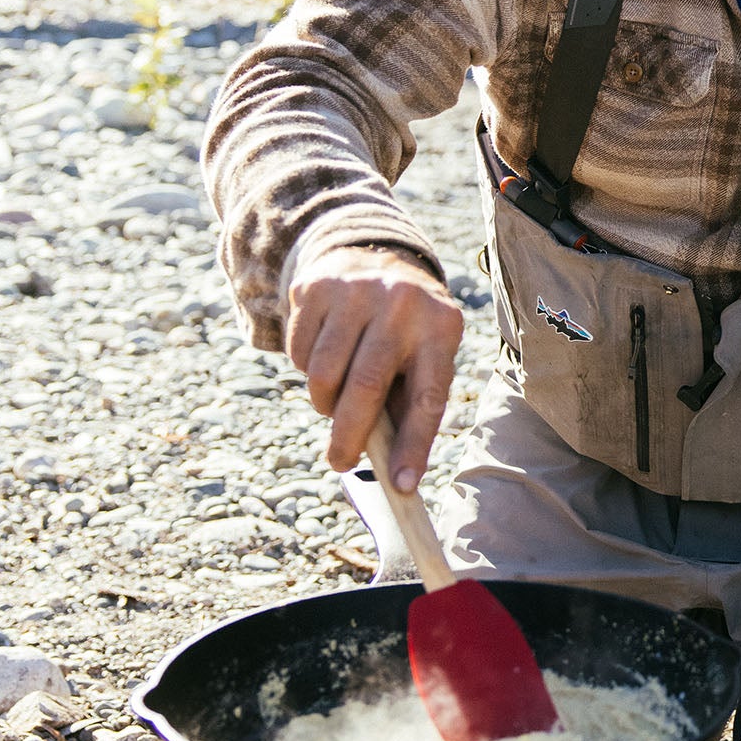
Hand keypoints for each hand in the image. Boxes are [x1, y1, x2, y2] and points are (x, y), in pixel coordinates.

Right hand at [285, 245, 463, 493]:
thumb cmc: (404, 329)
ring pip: (325, 374)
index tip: (402, 485)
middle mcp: (402, 305)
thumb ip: (406, 404)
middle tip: (340, 462)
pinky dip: (306, 371)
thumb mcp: (423, 354)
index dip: (415, 444)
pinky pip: (299, 353)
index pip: (428, 396)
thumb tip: (392, 472)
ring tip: (335, 400)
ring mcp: (357, 291)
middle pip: (366, 387)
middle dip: (349, 437)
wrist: (371, 255)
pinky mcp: (316, 287)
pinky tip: (325, 356)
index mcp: (441, 328)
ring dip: (324, 402)